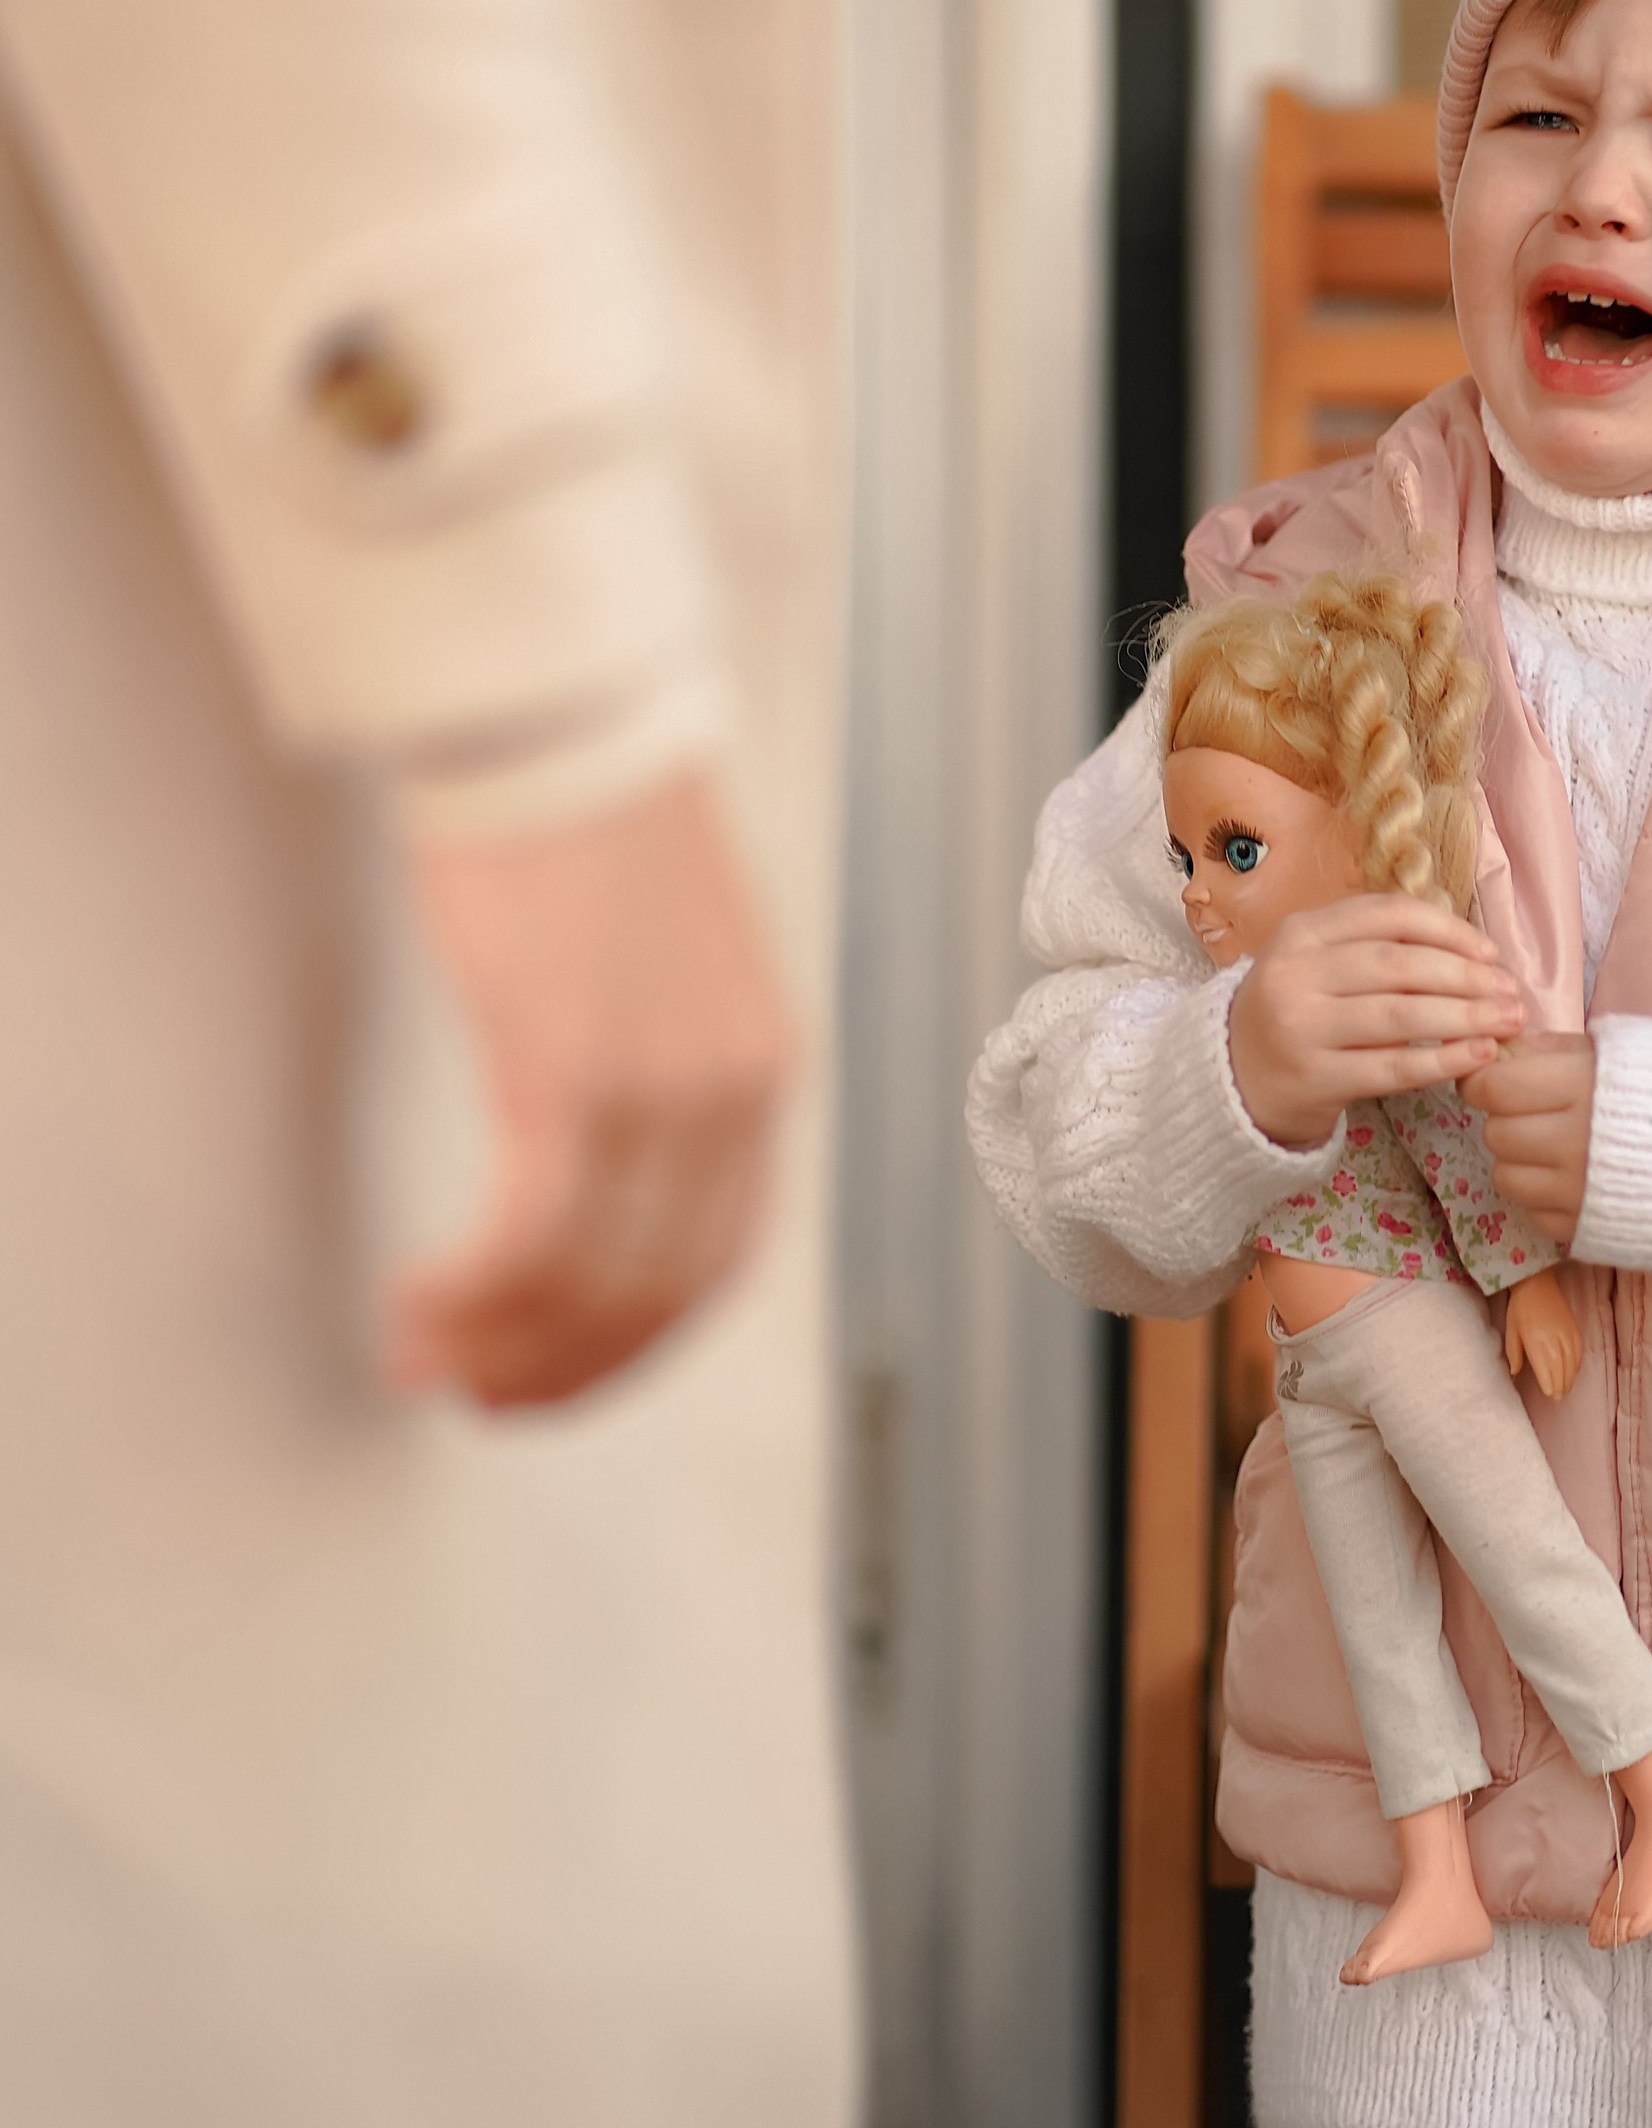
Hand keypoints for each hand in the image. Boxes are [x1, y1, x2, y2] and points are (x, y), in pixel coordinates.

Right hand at [385, 770, 796, 1411]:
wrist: (557, 730)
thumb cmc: (589, 832)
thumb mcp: (663, 969)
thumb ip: (658, 1065)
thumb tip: (597, 1154)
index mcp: (762, 1069)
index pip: (719, 1259)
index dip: (637, 1341)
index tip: (560, 1376)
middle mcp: (730, 1095)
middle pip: (655, 1290)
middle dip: (561, 1364)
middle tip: (477, 1396)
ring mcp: (654, 1089)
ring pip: (586, 1279)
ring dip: (496, 1340)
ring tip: (418, 1359)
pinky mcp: (566, 1071)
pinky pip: (528, 1234)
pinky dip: (469, 1292)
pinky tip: (413, 1305)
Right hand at [1226, 893, 1525, 1149]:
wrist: (1234, 1078)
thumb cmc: (1298, 1012)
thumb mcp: (1318, 962)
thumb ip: (1377, 947)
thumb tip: (1474, 953)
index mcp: (1302, 931)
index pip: (1388, 915)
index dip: (1448, 930)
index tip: (1490, 953)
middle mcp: (1296, 972)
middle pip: (1400, 964)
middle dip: (1468, 977)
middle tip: (1512, 993)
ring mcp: (1301, 1026)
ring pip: (1401, 1015)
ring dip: (1466, 1017)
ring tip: (1509, 1022)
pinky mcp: (1313, 1077)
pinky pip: (1392, 1067)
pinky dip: (1443, 1059)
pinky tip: (1479, 1055)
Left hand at [1464, 1030, 1595, 1248]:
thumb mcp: (1626, 1048)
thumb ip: (1557, 1049)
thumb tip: (1502, 1049)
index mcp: (1582, 1089)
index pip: (1493, 1088)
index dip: (1482, 1080)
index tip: (1493, 1077)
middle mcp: (1574, 1145)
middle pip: (1496, 1133)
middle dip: (1506, 1118)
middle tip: (1535, 1111)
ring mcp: (1578, 1195)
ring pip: (1506, 1177)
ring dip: (1520, 1160)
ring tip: (1554, 1147)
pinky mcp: (1587, 1230)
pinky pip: (1535, 1212)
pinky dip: (1545, 1195)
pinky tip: (1576, 1178)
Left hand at [1503, 1266, 1582, 1400]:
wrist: (1536, 1282)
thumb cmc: (1520, 1307)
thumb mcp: (1511, 1330)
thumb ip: (1514, 1353)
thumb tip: (1515, 1372)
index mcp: (1537, 1344)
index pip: (1547, 1372)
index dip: (1549, 1386)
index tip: (1550, 1394)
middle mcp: (1554, 1342)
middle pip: (1561, 1371)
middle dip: (1561, 1386)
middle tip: (1558, 1397)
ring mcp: (1567, 1335)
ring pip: (1572, 1364)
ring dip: (1570, 1379)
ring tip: (1566, 1389)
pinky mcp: (1575, 1329)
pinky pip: (1579, 1353)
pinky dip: (1577, 1365)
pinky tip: (1574, 1371)